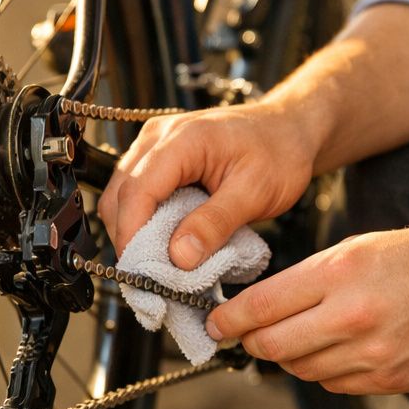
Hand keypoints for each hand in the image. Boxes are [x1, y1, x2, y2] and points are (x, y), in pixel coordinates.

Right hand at [98, 100, 319, 268]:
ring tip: (158, 264)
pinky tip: (163, 243)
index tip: (140, 273)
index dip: (132, 236)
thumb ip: (216, 223)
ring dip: (133, 232)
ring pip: (121, 197)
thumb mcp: (255, 192)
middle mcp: (158, 137)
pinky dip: (142, 222)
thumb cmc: (279, 154)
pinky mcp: (157, 159)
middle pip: (119, 196)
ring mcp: (154, 145)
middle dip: (129, 239)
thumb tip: (179, 257)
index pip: (137, 191)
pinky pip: (135, 194)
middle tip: (151, 277)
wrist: (289, 131)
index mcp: (181, 139)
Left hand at [206, 215, 408, 393]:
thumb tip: (265, 306)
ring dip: (289, 357)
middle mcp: (354, 317)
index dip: (229, 320)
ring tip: (296, 337)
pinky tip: (335, 350)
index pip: (262, 307)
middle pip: (273, 346)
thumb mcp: (361, 246)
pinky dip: (325, 370)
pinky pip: (337, 385)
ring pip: (303, 370)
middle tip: (244, 335)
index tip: (216, 323)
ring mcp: (376, 355)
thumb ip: (311, 278)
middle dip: (251, 342)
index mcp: (341, 273)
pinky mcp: (394, 380)